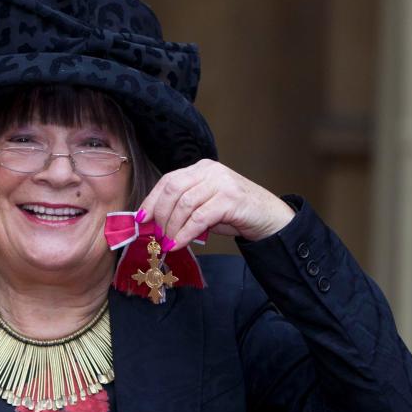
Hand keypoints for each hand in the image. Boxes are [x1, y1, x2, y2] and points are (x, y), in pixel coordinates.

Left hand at [136, 159, 294, 251]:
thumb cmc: (236, 214)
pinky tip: (180, 243)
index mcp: (201, 168)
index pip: (168, 180)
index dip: (152, 200)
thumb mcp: (205, 206)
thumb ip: (184, 208)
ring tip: (168, 243)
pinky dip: (186, 233)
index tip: (141, 219)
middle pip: (172, 189)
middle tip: (157, 236)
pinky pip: (199, 218)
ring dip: (172, 227)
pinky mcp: (230, 199)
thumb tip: (155, 222)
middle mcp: (210, 170)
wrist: (271, 218)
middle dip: (161, 215)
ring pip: (184, 204)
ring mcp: (221, 182)